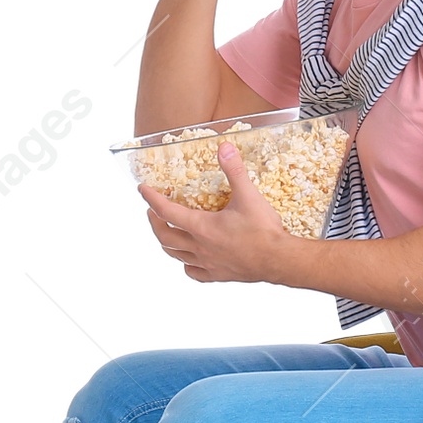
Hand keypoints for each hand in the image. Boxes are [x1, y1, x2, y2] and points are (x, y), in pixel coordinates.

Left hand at [138, 140, 289, 282]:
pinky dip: (187, 264)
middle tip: (152, 211)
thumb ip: (234, 171)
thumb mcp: (248, 196)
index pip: (167, 211)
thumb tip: (224, 148)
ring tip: (166, 232)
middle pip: (165, 235)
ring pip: (176, 255)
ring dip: (167, 241)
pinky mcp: (219, 275)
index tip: (143, 190)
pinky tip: (190, 260)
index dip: (151, 199)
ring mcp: (208, 263)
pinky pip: (194, 273)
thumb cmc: (264, 231)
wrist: (279, 260)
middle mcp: (199, 247)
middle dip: (154, 221)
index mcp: (202, 227)